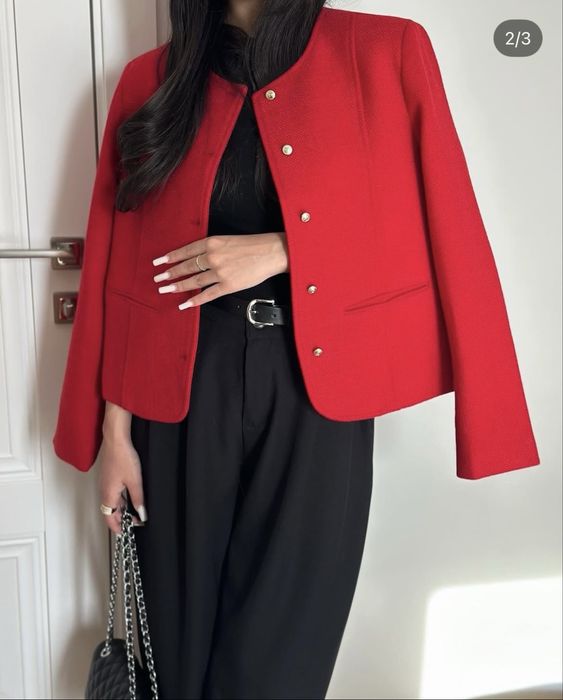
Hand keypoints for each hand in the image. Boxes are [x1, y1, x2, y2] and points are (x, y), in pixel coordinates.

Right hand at [98, 433, 145, 533]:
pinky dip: (120, 499)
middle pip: (110, 511)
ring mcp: (105, 483)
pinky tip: (129, 496)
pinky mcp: (108, 476)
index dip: (117, 527)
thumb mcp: (135, 481)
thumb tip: (141, 512)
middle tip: (135, 522)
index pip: (109, 518)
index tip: (125, 532)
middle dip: (121, 519)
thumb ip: (138, 498)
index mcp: (108, 495)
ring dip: (121, 509)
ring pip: (112, 502)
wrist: (116, 440)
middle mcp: (104, 490)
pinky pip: (112, 493)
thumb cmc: (123, 457)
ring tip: (134, 512)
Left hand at [151, 232, 288, 308]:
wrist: (271, 252)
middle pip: (186, 267)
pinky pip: (208, 294)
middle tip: (158, 279)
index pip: (185, 251)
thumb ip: (212, 248)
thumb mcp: (227, 240)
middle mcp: (212, 257)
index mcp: (212, 242)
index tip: (158, 262)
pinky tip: (184, 303)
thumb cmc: (252, 245)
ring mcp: (220, 272)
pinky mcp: (228, 285)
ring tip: (165, 289)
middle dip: (169, 273)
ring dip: (177, 286)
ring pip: (193, 281)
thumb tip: (197, 258)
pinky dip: (195, 299)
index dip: (170, 257)